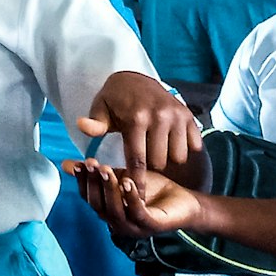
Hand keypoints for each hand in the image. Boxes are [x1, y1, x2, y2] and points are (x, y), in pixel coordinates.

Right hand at [67, 160, 203, 236]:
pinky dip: (131, 198)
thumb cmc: (153, 190)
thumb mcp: (122, 176)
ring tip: (107, 170)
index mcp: (109, 212)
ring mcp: (135, 227)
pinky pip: (138, 213)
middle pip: (99, 206)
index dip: (83, 182)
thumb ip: (99, 173)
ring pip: (115, 212)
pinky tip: (128, 181)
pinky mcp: (152, 226)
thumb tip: (67, 164)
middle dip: (93, 184)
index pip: (89, 199)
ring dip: (109, 190)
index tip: (81, 163)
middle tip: (92, 164)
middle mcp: (118, 223)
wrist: (185, 201)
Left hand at [74, 70, 201, 182]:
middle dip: (150, 166)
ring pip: (178, 157)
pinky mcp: (189, 116)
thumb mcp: (101, 108)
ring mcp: (177, 116)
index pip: (138, 159)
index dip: (137, 181)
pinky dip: (183, 149)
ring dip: (168, 159)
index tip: (135, 196)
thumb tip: (82, 126)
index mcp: (136, 118)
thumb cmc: (115, 99)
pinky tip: (170, 143)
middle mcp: (159, 116)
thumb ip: (95, 124)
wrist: (136, 78)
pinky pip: (193, 146)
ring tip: (155, 150)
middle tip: (141, 158)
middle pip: (159, 162)